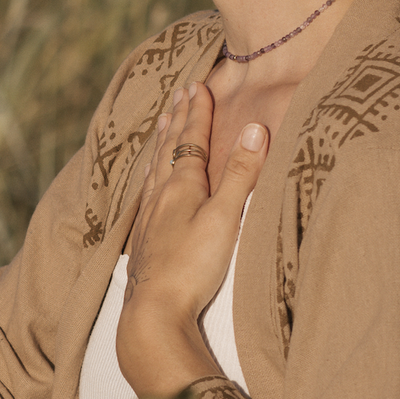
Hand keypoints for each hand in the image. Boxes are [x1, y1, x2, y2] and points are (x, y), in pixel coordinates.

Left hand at [117, 84, 268, 396]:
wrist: (154, 313)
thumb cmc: (193, 265)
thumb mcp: (226, 217)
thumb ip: (241, 174)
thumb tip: (254, 128)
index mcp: (181, 186)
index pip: (190, 139)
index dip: (196, 112)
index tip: (197, 84)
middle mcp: (160, 196)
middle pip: (168, 148)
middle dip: (177, 118)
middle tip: (178, 93)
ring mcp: (149, 219)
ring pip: (153, 169)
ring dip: (161, 142)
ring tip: (162, 125)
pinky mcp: (144, 241)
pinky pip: (146, 193)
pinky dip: (150, 174)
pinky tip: (149, 184)